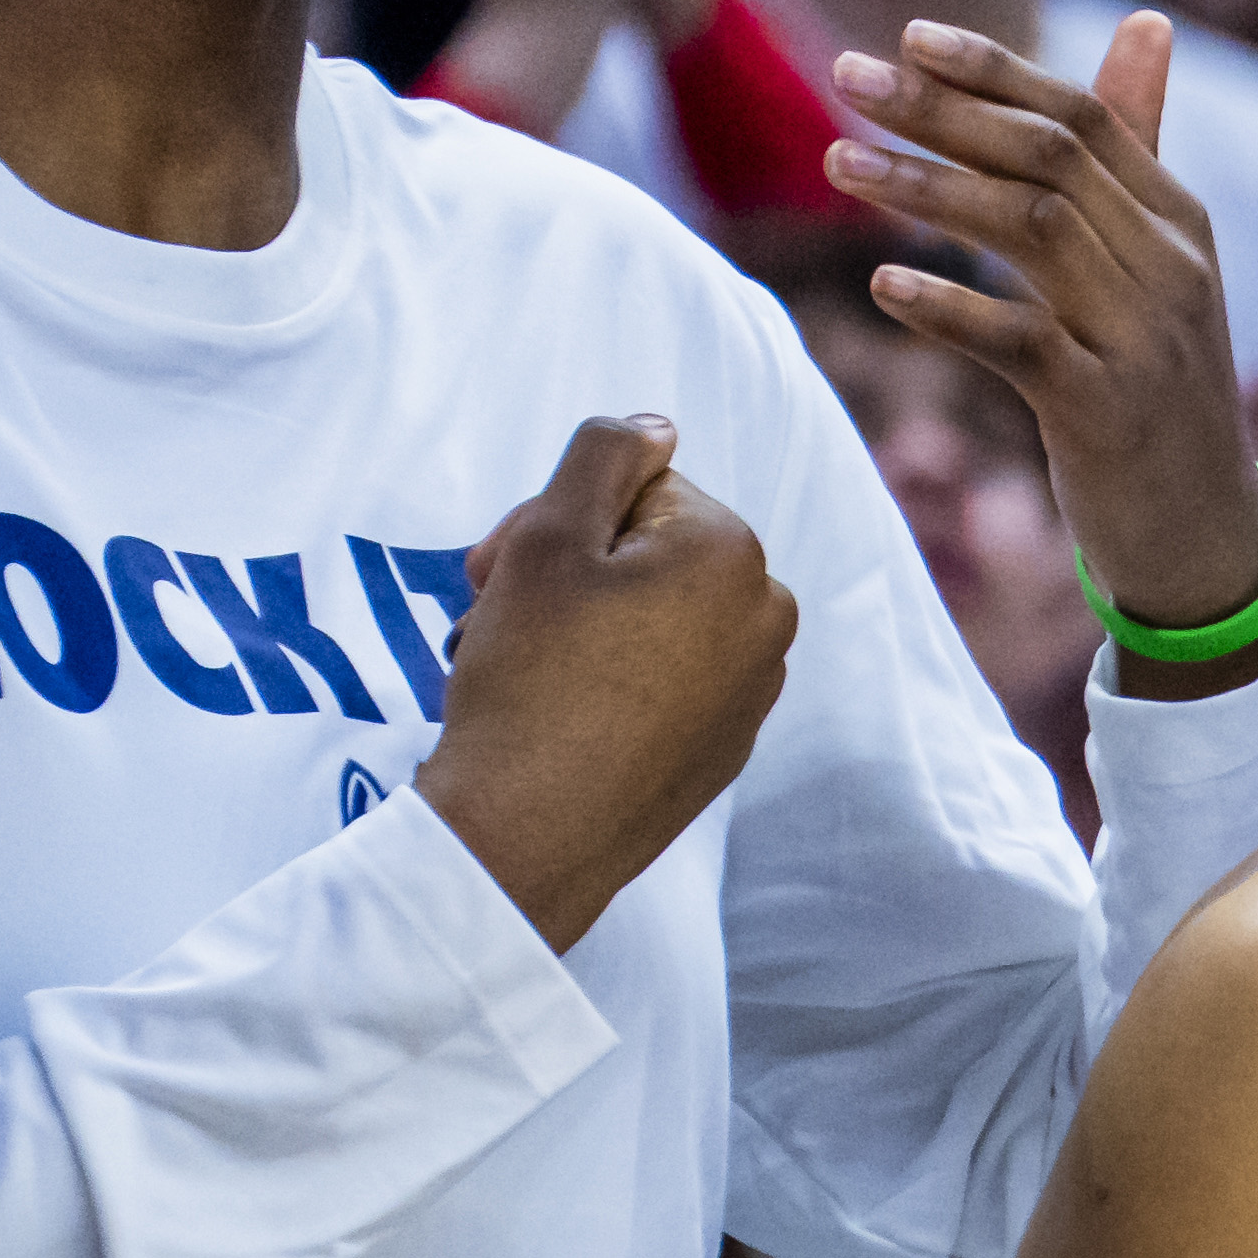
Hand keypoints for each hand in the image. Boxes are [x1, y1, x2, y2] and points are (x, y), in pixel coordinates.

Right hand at [423, 416, 794, 948]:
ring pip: (647, 616)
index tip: (495, 566)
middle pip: (645, 551)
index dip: (553, 518)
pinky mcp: (725, 745)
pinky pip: (659, 679)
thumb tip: (657, 425)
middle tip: (491, 613)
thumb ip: (606, 456)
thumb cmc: (531, 678)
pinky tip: (554, 710)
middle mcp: (766, 618)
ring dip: (574, 623)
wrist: (529, 833)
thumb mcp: (548, 536)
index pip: (634, 489)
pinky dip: (604, 679)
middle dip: (564, 569)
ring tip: (516, 665)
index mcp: (735, 554)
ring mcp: (753, 688)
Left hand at [827, 12, 1257, 662]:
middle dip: (939, 110)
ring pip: (1030, 231)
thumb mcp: (1158, 266)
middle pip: (1048, 159)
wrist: (1203, 534)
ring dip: (925, 190)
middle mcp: (1172, 270)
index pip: (1084, 117)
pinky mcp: (1106, 412)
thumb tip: (1148, 23)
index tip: (904, 38)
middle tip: (842, 75)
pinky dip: (947, 308)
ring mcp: (1144, 341)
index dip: (993, 71)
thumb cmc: (1158, 387)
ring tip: (837, 165)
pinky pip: (1019, 343)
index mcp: (1181, 223)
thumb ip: (1138, 149)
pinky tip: (883, 287)